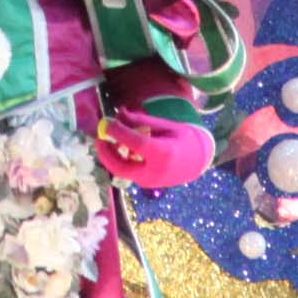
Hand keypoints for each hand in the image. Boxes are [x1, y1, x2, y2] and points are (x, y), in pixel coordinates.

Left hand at [97, 107, 218, 189]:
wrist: (198, 161)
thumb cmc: (182, 138)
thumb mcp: (164, 125)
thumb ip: (141, 120)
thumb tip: (119, 113)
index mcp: (165, 153)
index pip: (136, 144)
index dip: (119, 133)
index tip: (107, 122)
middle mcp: (156, 171)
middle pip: (122, 167)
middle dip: (106, 153)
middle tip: (99, 138)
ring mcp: (150, 182)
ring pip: (122, 171)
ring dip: (112, 155)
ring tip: (112, 138)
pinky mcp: (146, 184)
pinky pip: (128, 172)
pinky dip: (121, 159)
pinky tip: (123, 147)